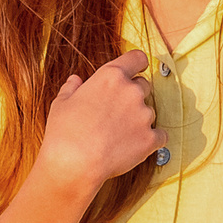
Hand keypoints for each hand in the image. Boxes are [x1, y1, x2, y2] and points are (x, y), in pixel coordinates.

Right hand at [36, 50, 159, 189]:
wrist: (74, 164)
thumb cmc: (64, 132)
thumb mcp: (62, 103)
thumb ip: (72, 88)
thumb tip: (76, 80)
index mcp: (111, 76)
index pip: (137, 58)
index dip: (136, 64)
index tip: (134, 70)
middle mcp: (132, 91)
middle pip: (143, 85)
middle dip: (133, 95)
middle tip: (117, 111)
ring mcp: (144, 115)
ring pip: (149, 111)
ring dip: (139, 119)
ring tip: (118, 134)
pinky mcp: (150, 139)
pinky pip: (160, 136)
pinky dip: (151, 140)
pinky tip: (135, 146)